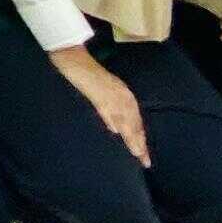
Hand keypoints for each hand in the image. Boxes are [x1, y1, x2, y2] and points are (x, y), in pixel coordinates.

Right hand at [52, 43, 148, 163]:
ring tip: (136, 153)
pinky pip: (109, 109)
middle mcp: (122, 97)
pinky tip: (117, 131)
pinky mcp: (100, 94)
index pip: (135, 122)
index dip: (139, 139)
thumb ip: (110, 111)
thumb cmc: (90, 76)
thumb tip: (115, 129)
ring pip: (124, 120)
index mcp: (124, 96)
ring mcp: (111, 96)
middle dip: (139, 143)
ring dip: (131, 137)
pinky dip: (114, 121)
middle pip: (133, 123)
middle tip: (145, 161)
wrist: (76, 61)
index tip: (143, 155)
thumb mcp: (104, 94)